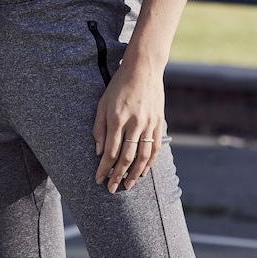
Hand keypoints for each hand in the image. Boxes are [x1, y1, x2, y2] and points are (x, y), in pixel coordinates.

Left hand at [93, 58, 164, 192]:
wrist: (143, 68)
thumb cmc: (119, 85)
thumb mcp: (103, 103)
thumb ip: (99, 127)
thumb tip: (99, 152)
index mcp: (117, 118)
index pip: (110, 151)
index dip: (103, 169)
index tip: (98, 179)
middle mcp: (133, 123)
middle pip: (126, 158)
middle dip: (117, 176)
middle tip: (111, 189)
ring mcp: (148, 123)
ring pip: (142, 157)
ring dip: (134, 174)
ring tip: (127, 185)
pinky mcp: (158, 122)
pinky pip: (155, 148)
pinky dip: (150, 163)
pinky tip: (143, 172)